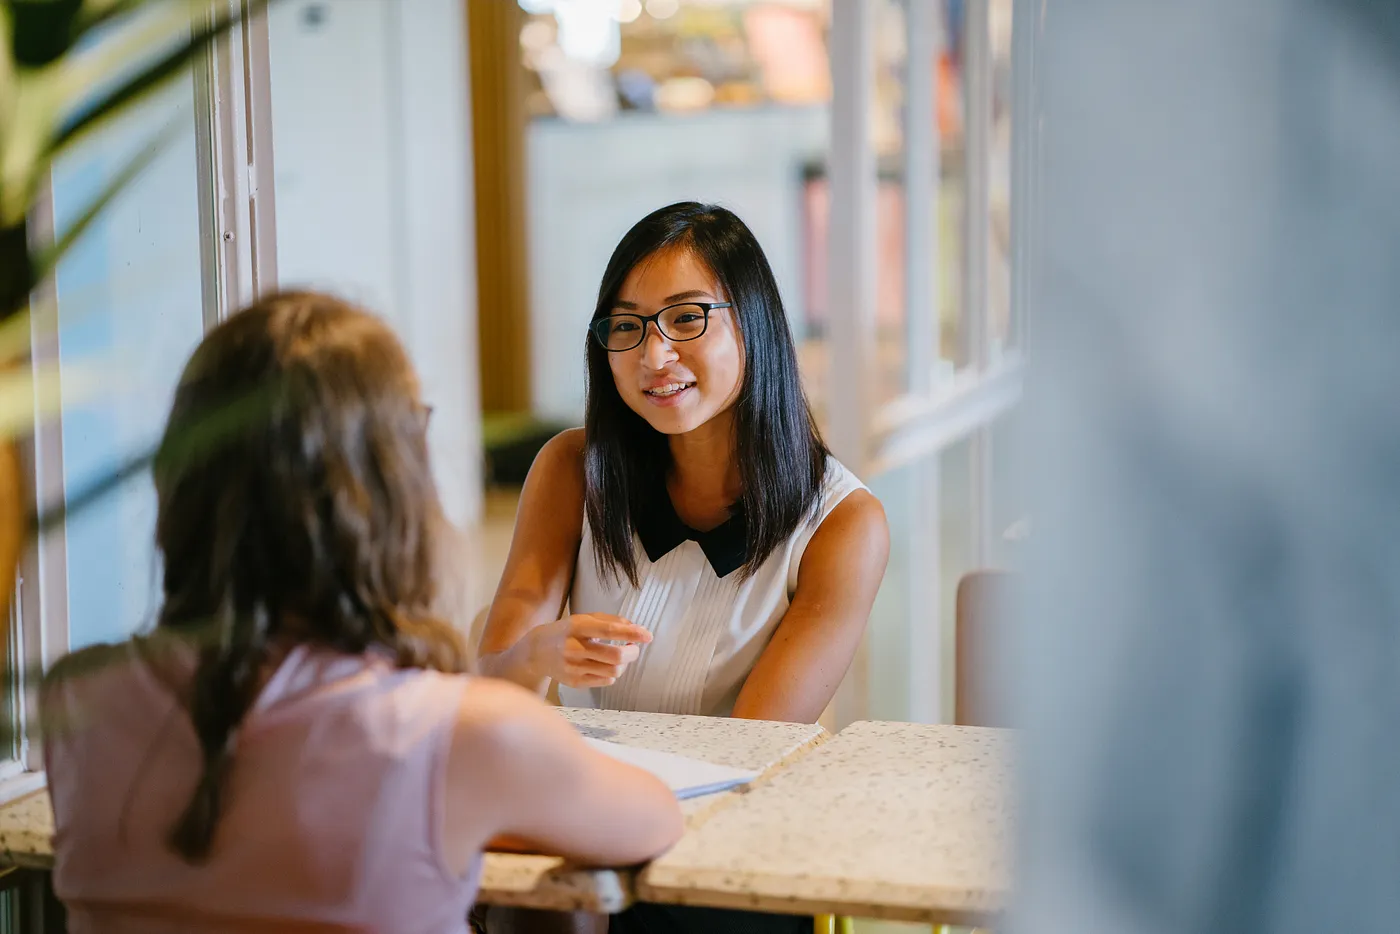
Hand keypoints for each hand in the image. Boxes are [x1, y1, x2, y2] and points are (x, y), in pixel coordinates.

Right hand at [524, 614, 651, 688]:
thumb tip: (635, 628)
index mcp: (577, 627)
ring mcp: (573, 668)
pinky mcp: (574, 682)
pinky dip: (613, 673)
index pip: (610, 631)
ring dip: (624, 664)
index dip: (632, 634)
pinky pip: (605, 681)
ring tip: (621, 657)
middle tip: (634, 649)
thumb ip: (610, 621)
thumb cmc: (566, 632)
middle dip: (632, 653)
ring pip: (613, 671)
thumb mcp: (584, 619)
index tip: (647, 636)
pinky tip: (606, 666)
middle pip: (615, 656)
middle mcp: (574, 648)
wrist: (536, 651)